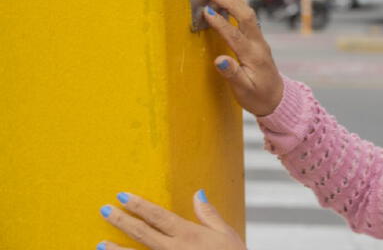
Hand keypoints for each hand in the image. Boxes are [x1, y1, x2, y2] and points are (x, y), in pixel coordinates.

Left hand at [98, 190, 244, 249]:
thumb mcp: (226, 234)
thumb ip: (209, 214)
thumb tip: (198, 193)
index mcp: (188, 234)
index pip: (158, 216)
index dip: (139, 205)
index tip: (123, 196)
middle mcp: (174, 249)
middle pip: (142, 233)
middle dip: (122, 221)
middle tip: (105, 210)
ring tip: (101, 244)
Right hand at [205, 0, 282, 116]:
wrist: (277, 99)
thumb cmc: (258, 97)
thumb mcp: (243, 90)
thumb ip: (232, 74)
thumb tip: (220, 61)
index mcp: (253, 56)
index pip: (235, 35)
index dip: (219, 22)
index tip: (206, 12)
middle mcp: (258, 45)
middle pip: (246, 16)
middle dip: (229, 2)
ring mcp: (260, 41)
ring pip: (249, 14)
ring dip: (234, 1)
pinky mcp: (258, 41)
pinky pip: (249, 19)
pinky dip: (238, 7)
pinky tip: (229, 1)